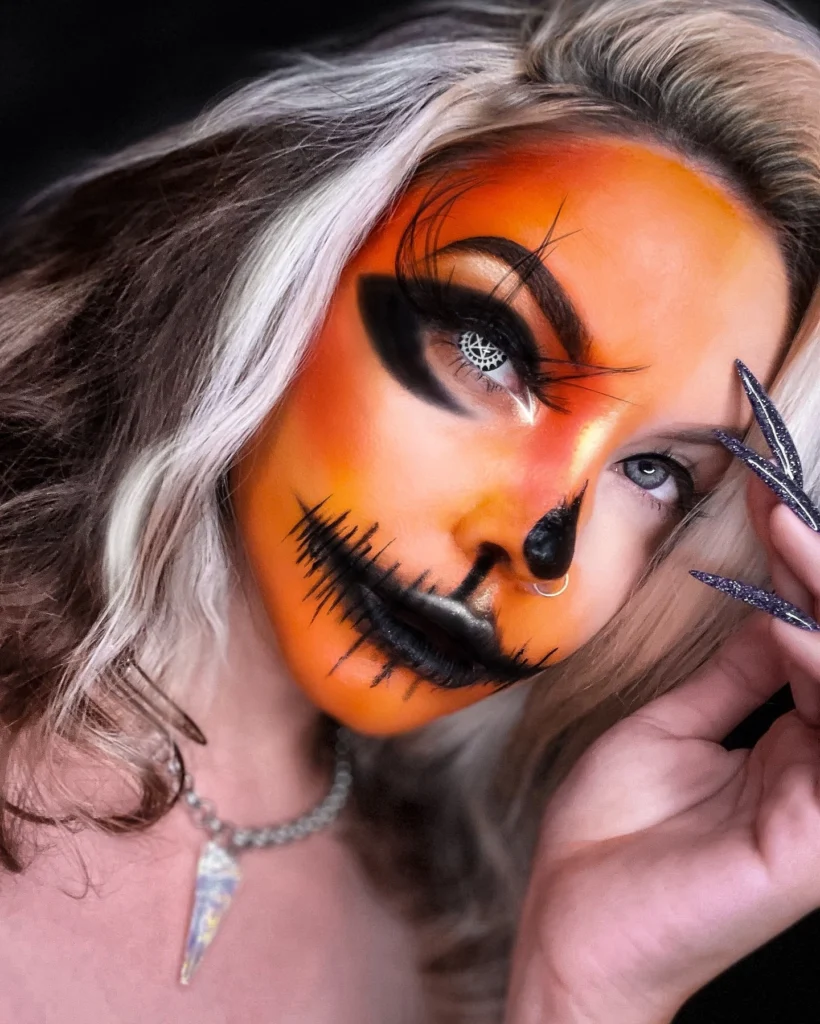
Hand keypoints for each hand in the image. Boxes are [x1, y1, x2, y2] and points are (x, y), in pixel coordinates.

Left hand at [505, 366, 819, 1023]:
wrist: (573, 926)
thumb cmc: (614, 837)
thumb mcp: (669, 728)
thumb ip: (732, 675)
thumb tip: (771, 608)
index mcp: (792, 748)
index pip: (819, 643)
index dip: (801, 573)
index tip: (770, 503)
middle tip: (783, 505)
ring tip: (791, 537)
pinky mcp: (817, 842)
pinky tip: (793, 628)